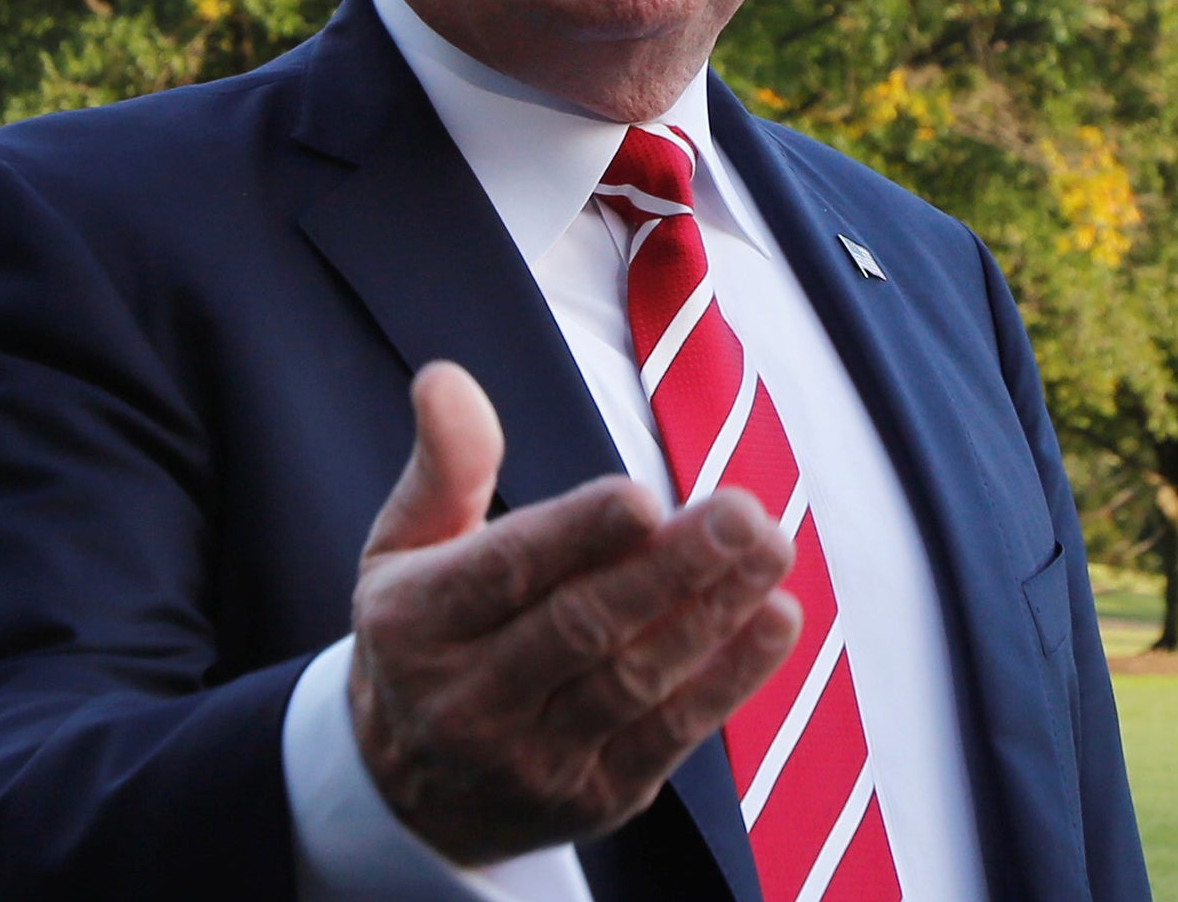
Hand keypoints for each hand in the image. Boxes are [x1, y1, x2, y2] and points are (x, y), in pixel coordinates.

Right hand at [348, 361, 799, 865]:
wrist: (408, 797)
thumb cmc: (423, 639)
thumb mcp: (403, 549)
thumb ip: (443, 464)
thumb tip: (448, 378)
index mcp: (413, 624)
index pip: (503, 572)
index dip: (577, 535)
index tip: (644, 497)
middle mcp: (466, 700)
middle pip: (581, 627)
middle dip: (670, 568)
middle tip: (743, 511)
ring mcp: (532, 758)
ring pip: (634, 680)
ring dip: (713, 612)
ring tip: (771, 549)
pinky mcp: (595, 798)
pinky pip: (671, 735)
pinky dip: (729, 679)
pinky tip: (774, 621)